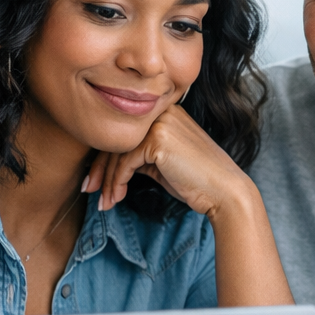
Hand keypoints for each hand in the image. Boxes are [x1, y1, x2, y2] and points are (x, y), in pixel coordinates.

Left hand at [86, 105, 292, 306]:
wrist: (225, 191)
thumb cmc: (197, 181)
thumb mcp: (164, 164)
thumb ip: (141, 156)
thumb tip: (110, 165)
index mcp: (166, 113)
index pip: (126, 132)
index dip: (106, 157)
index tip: (95, 180)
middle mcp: (162, 112)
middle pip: (117, 138)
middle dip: (100, 168)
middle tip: (89, 190)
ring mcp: (160, 123)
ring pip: (118, 152)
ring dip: (107, 181)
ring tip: (104, 202)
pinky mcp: (158, 140)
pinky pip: (125, 162)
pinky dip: (117, 183)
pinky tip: (116, 198)